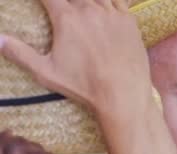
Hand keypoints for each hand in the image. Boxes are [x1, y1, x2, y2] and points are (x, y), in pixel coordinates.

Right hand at [0, 0, 152, 118]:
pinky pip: (119, 0)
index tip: (44, 3)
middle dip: (66, 2)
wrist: (123, 94)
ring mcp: (112, 13)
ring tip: (81, 8)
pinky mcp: (129, 21)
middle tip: (63, 10)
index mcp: (67, 17)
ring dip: (86, 1)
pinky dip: (109, 0)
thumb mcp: (46, 72)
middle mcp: (90, 9)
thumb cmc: (84, 85)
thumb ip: (20, 53)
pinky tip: (103, 4)